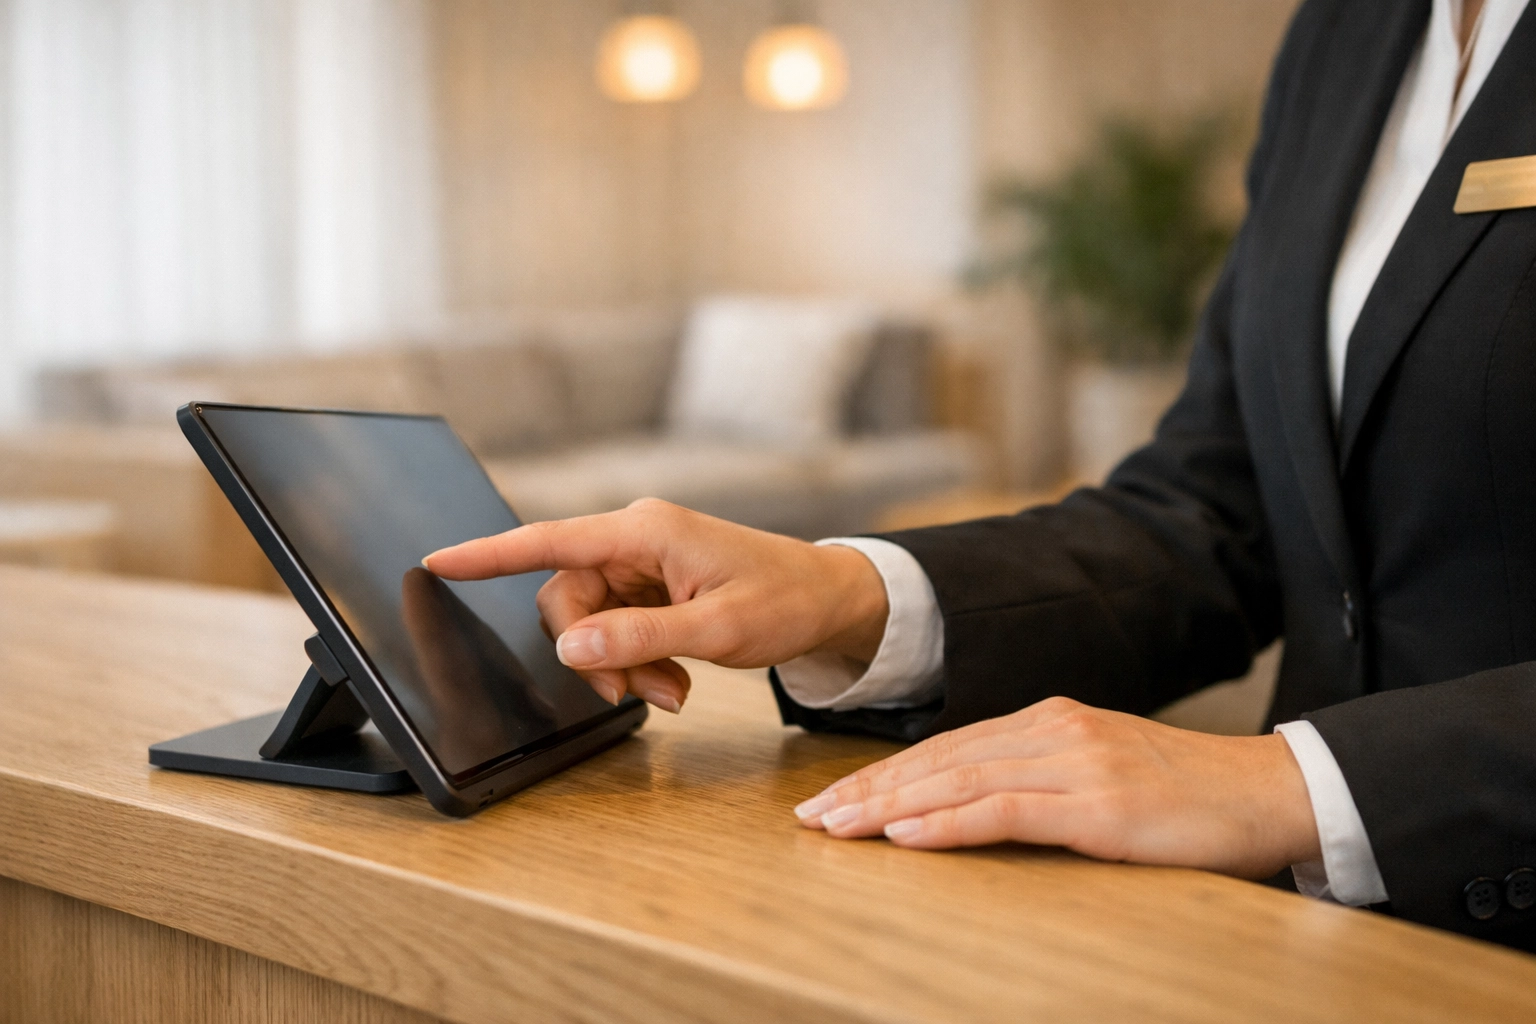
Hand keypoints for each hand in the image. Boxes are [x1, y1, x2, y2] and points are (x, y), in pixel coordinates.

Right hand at [424, 499, 888, 713]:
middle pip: (567, 598)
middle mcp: (636, 539)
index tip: (438, 562)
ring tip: (672, 691)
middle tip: (639, 696)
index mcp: (645, 531)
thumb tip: (572, 647)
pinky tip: (675, 680)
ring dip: (622, 665)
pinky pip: (619, 628)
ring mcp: (644, 563)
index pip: (550, 540)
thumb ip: (640, 639)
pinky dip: (639, 662)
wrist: (829, 598)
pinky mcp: (654, 586)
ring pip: (592, 622)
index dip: (489, 554)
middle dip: (594, 654)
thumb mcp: (716, 630)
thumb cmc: (785, 600)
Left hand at [793, 697, 1320, 878]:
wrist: (1271, 793)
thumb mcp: (1102, 775)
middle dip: (868, 791)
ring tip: (837, 829)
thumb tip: (975, 803)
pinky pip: (1005, 811)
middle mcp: (1053, 731)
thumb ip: (1040, 778)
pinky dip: (948, 822)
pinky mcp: (1098, 805)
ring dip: (889, 807)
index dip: (885, 774)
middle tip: (811, 819)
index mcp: (1050, 721)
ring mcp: (1075, 763)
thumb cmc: (1187, 796)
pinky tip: (905, 836)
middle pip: (939, 760)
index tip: (835, 800)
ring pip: (959, 780)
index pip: (947, 748)